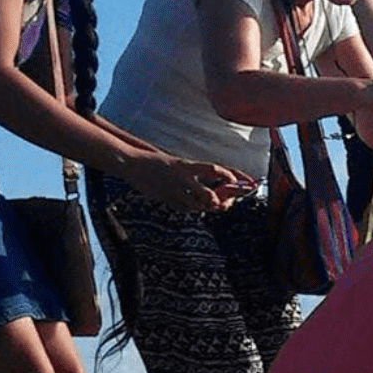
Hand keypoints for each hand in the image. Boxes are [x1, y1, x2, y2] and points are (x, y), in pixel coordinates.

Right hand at [135, 156, 250, 212]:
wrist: (133, 165)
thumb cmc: (160, 164)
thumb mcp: (181, 164)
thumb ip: (199, 173)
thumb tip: (222, 183)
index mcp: (186, 165)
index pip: (214, 169)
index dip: (229, 175)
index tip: (238, 180)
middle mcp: (182, 178)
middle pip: (210, 196)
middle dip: (222, 201)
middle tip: (229, 201)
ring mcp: (174, 191)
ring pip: (200, 205)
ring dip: (211, 206)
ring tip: (218, 204)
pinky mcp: (168, 200)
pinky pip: (187, 209)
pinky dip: (195, 208)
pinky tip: (198, 205)